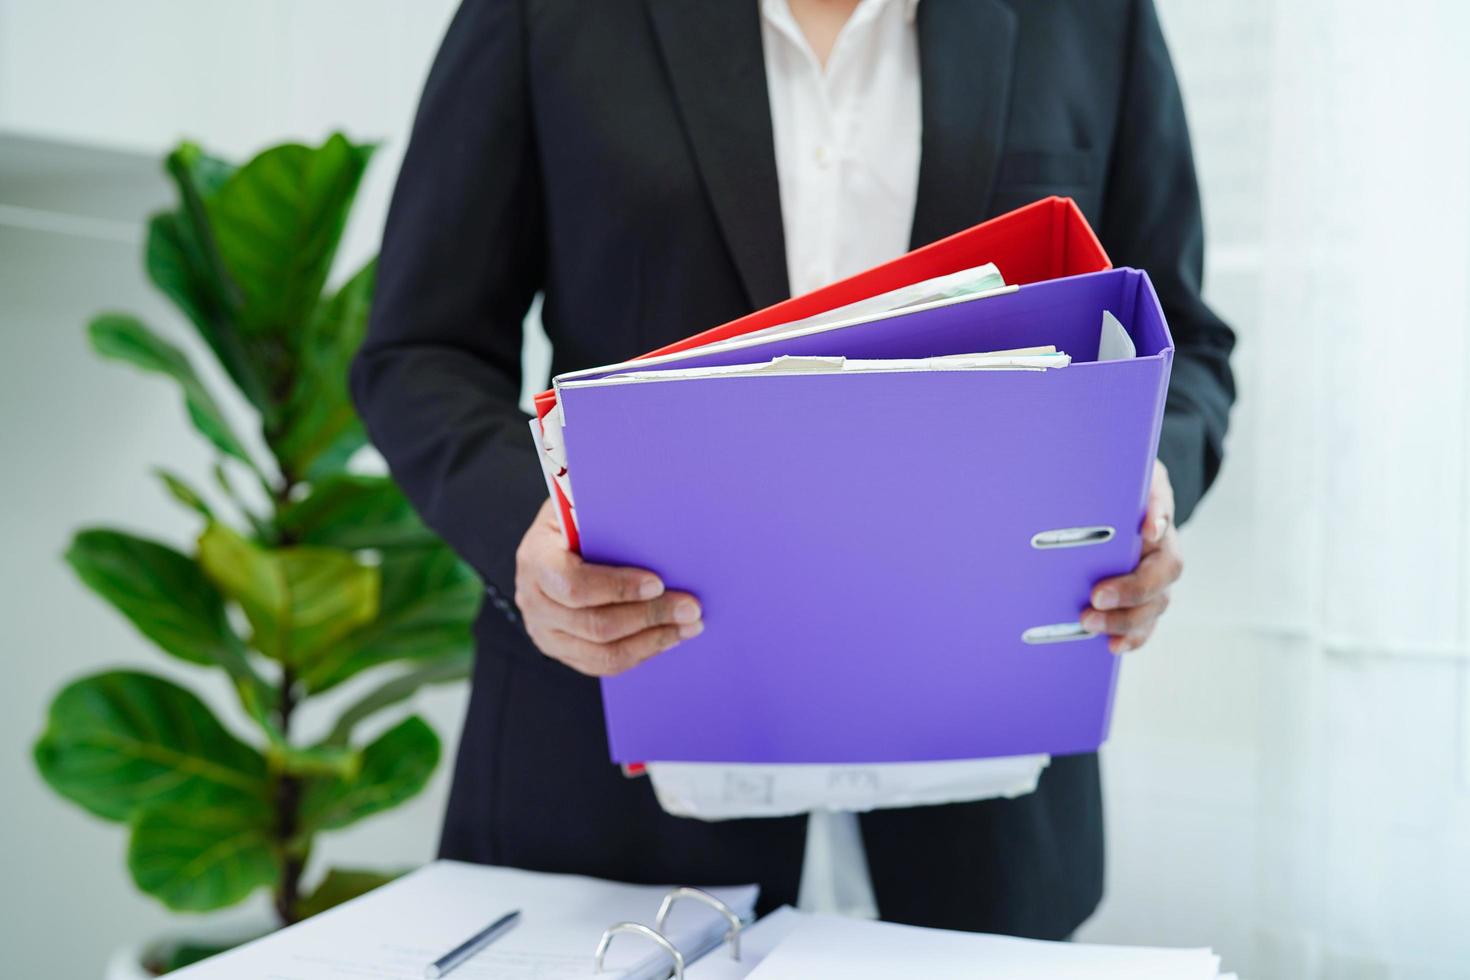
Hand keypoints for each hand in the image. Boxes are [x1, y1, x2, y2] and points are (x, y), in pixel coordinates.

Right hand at [514, 499, 702, 675]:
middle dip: (649, 616)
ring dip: (652, 641)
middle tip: (691, 608)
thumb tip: (654, 519)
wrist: (557, 540)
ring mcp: (544, 632)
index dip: (617, 587)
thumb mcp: (584, 502)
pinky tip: (668, 636)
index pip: (574, 584)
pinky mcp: (562, 651)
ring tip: (688, 626)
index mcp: (535, 557)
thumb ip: (607, 514)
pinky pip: (603, 665)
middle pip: (594, 625)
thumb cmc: (578, 517)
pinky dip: (641, 653)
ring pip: (602, 654)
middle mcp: (533, 601)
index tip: (658, 583)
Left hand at [1081, 459, 1182, 653]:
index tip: (1148, 531)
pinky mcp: (1135, 602)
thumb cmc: (1115, 491)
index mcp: (1157, 523)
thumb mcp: (1127, 479)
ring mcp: (1151, 582)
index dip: (1159, 529)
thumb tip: (1152, 522)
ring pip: (1152, 608)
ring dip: (1125, 621)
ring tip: (1091, 624)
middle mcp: (1159, 556)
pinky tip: (1111, 645)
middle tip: (1096, 597)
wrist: (1109, 503)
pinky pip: (1141, 626)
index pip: (1163, 521)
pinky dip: (1129, 638)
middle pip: (1159, 581)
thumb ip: (1141, 493)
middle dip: (1131, 592)